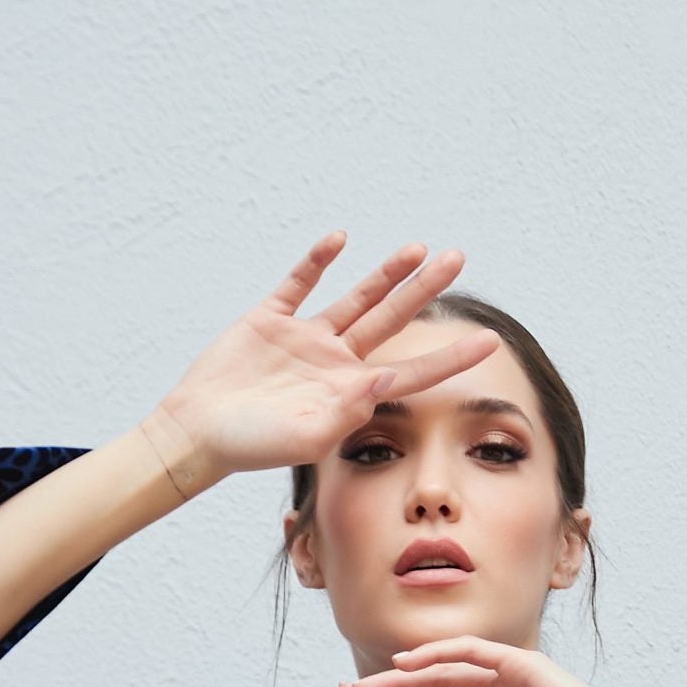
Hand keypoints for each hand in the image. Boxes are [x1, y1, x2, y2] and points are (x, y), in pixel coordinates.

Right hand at [145, 232, 500, 483]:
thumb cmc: (251, 446)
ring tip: (417, 248)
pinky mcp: (269, 320)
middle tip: (458, 258)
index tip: (489, 341)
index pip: (411, 372)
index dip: (450, 357)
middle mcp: (333, 363)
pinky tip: (338, 240)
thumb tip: (386, 381)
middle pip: (390, 319)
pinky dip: (317, 261)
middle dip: (424, 289)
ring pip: (355, 298)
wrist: (197, 434)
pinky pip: (299, 284)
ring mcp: (303, 340)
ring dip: (385, 273)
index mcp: (349, 394)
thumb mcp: (306, 437)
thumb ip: (348, 411)